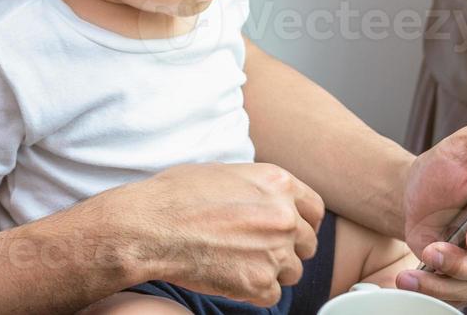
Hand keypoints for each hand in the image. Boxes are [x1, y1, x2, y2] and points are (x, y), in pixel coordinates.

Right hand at [115, 162, 323, 306]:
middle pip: (307, 243)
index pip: (315, 209)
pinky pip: (272, 295)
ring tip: (239, 262)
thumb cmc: (177, 195)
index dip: (302, 221)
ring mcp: (275, 250)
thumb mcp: (227, 172)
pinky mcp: (259, 282)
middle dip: (287, 248)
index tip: (291, 230)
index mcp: (279, 183)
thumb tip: (266, 199)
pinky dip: (254, 291)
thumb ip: (258, 187)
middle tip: (259, 249)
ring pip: (292, 271)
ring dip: (271, 270)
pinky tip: (231, 277)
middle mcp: (284, 216)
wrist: (151, 226)